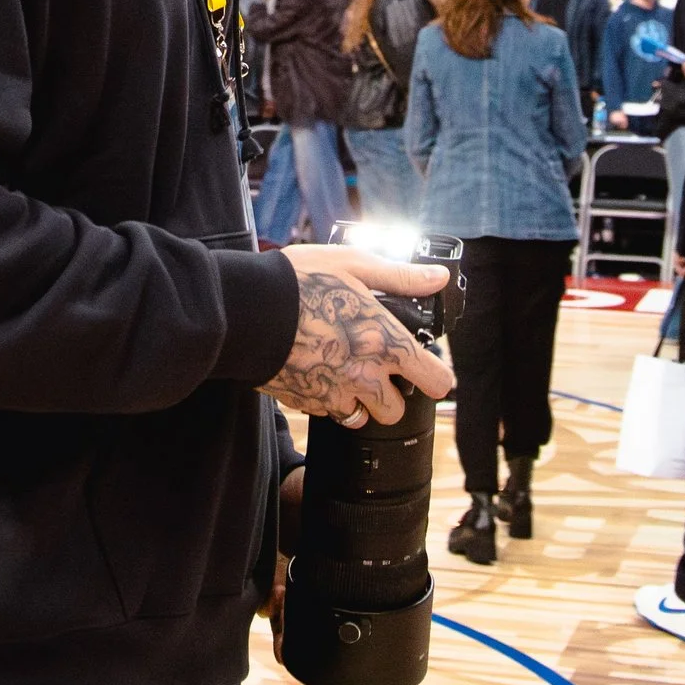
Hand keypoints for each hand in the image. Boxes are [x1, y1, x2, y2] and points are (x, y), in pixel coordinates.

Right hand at [269, 252, 453, 426]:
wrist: (247, 309)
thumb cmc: (300, 281)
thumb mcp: (354, 265)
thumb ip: (400, 277)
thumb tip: (437, 279)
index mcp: (385, 344)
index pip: (436, 382)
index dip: (435, 375)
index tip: (427, 368)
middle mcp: (365, 377)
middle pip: (397, 410)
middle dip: (392, 393)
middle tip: (377, 367)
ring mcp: (333, 395)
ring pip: (362, 418)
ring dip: (360, 402)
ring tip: (344, 371)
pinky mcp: (305, 403)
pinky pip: (327, 413)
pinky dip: (327, 399)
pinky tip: (317, 371)